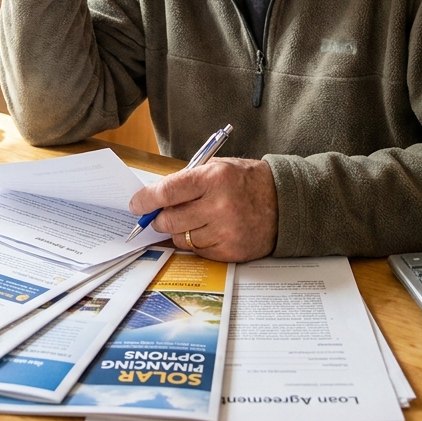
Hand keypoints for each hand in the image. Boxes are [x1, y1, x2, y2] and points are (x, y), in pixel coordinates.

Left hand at [129, 157, 277, 261]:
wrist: (285, 202)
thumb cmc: (247, 181)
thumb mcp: (218, 168)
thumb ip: (186, 182)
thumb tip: (154, 199)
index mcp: (214, 179)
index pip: (168, 192)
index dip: (146, 200)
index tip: (136, 205)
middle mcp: (220, 206)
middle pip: (170, 220)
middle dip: (159, 219)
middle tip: (159, 216)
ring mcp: (227, 231)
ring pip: (182, 239)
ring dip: (180, 231)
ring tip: (195, 220)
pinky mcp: (232, 251)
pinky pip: (199, 252)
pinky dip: (197, 243)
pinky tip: (209, 231)